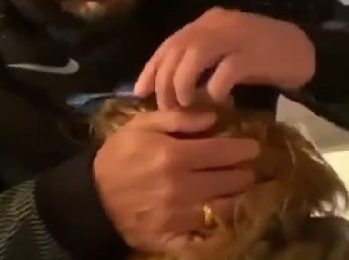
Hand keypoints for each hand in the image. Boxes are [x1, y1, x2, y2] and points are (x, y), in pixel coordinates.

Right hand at [93, 110, 257, 251]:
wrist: (90, 196)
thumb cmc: (119, 155)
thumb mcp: (142, 125)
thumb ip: (179, 118)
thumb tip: (214, 117)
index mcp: (175, 156)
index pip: (224, 152)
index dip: (244, 149)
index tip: (253, 147)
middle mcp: (181, 187)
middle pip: (230, 181)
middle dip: (244, 174)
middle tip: (249, 168)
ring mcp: (177, 215)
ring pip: (224, 207)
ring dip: (237, 197)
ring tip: (241, 189)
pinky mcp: (170, 236)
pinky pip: (204, 234)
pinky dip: (218, 225)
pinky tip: (223, 215)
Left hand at [133, 8, 315, 109]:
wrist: (305, 50)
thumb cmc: (264, 55)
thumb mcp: (228, 50)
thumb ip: (202, 59)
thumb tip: (170, 86)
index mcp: (210, 21)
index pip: (170, 42)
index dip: (152, 68)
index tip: (140, 91)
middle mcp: (219, 24)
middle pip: (178, 49)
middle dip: (165, 80)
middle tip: (166, 107)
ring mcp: (237, 37)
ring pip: (195, 55)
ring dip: (183, 82)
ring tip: (185, 105)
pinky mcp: (254, 54)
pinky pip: (225, 71)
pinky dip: (215, 88)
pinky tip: (218, 101)